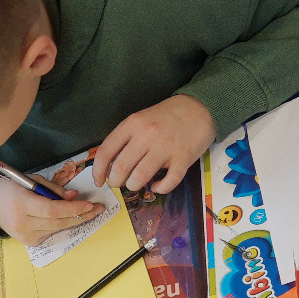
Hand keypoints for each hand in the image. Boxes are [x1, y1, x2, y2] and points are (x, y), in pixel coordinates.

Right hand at [0, 176, 102, 247]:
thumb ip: (54, 190)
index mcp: (21, 204)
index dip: (73, 209)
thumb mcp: (32, 181)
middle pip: (59, 222)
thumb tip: (75, 197)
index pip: (52, 210)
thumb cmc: (12, 189)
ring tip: (90, 212)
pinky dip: (62, 225)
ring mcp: (26, 236)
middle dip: (81, 215)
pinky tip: (69, 218)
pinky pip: (52, 233)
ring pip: (58, 229)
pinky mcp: (29, 242)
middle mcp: (22, 223)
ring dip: (75, 220)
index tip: (90, 204)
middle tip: (98, 208)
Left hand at [92, 95, 215, 194]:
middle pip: (121, 168)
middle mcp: (147, 135)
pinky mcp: (183, 159)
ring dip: (134, 186)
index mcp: (132, 124)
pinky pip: (168, 182)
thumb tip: (109, 166)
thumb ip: (125, 139)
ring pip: (140, 177)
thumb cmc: (166, 117)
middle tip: (120, 182)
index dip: (98, 171)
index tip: (99, 181)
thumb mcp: (140, 120)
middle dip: (116, 182)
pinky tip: (157, 185)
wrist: (200, 108)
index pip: (106, 152)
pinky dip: (159, 188)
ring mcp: (166, 148)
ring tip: (136, 183)